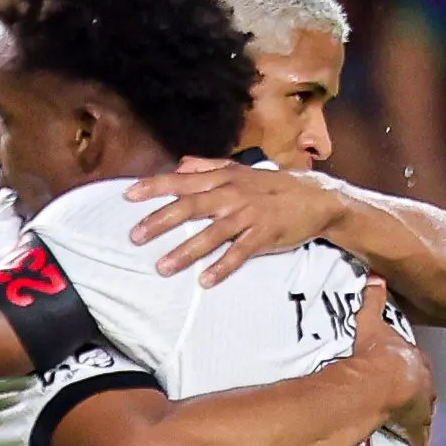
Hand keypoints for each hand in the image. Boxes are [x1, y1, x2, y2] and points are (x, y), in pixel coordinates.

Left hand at [126, 159, 348, 286]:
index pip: (183, 180)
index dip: (155, 187)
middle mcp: (234, 194)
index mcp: (224, 177)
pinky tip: (205, 280)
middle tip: (135, 237)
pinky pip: (240, 252)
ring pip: (213, 233)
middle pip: (191, 206)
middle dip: (161, 221)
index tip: (127, 196)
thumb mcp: (241, 170)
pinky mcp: (265, 234)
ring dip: (186, 251)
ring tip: (162, 267)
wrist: (317, 199)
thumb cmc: (273, 186)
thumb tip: (179, 164)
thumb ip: (208, 166)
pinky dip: (223, 266)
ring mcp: (250, 215)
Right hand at [345, 278, 431, 439]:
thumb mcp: (371, 323)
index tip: (400, 375)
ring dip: (415, 422)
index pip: (416, 365)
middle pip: (424, 391)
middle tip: (402, 404)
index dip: (408, 370)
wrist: (380, 381)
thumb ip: (373, 301)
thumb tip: (376, 276)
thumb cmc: (376, 353)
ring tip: (405, 430)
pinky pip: (417, 439)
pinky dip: (416, 445)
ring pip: (423, 417)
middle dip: (415, 397)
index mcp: (415, 360)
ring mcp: (422, 408)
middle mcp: (425, 384)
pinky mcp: (416, 428)